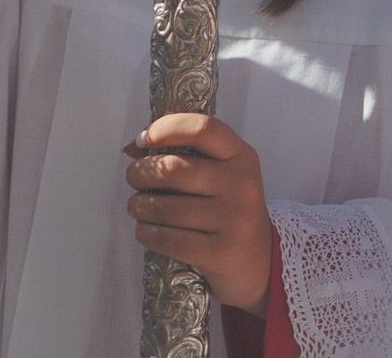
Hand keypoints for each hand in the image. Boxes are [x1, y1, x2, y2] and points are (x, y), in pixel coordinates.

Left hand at [125, 113, 275, 315]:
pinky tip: (145, 230)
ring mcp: (235, 220)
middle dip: (140, 173)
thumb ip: (181, 153)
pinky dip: (146, 232)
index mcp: (241, 156)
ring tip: (138, 206)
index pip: (202, 129)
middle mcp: (242, 184)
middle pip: (173, 168)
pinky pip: (167, 239)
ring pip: (164, 207)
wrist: (259, 263)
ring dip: (139, 205)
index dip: (165, 129)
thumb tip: (131, 147)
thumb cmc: (227, 209)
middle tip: (134, 179)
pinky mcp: (221, 253)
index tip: (144, 141)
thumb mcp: (219, 174)